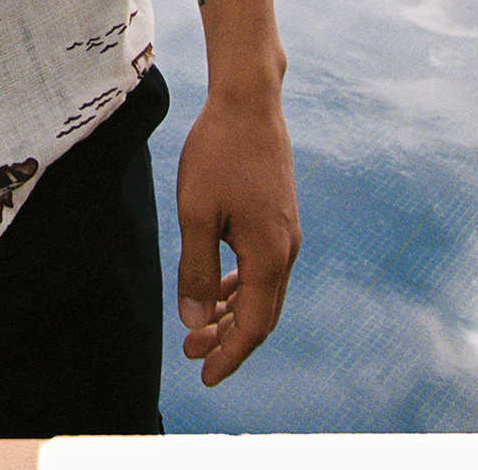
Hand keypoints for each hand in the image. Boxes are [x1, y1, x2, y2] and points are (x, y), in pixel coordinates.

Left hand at [175, 92, 300, 386]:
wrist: (248, 101)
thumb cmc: (218, 152)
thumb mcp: (195, 213)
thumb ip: (196, 270)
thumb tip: (195, 323)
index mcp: (269, 255)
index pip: (254, 325)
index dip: (230, 355)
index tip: (205, 376)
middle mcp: (286, 250)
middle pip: (261, 314)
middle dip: (228, 339)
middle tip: (191, 353)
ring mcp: (285, 233)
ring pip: (261, 291)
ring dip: (232, 312)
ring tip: (198, 326)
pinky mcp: (278, 218)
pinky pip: (261, 266)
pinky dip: (239, 284)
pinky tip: (217, 287)